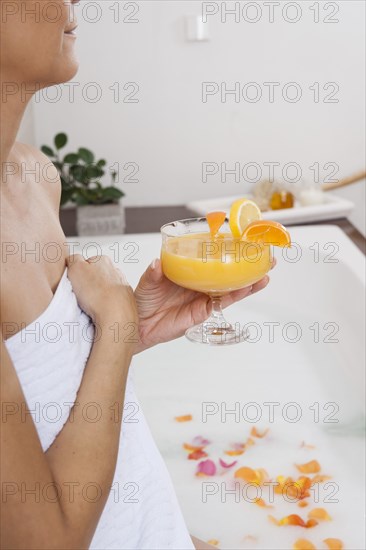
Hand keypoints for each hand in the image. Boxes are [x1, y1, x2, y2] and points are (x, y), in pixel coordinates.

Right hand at [66, 255, 137, 327]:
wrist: (116, 316)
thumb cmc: (97, 293)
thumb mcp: (76, 268)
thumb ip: (73, 259)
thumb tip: (73, 259)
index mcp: (103, 260)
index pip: (85, 262)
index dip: (77, 273)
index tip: (75, 282)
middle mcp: (116, 271)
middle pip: (96, 275)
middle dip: (88, 284)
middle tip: (81, 294)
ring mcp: (122, 286)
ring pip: (104, 288)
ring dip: (97, 294)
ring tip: (91, 304)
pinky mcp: (126, 301)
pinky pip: (111, 301)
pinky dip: (105, 304)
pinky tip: (100, 310)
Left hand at [134, 258, 274, 352]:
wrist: (138, 324)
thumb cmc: (143, 300)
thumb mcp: (148, 281)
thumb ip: (153, 272)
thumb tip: (157, 264)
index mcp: (189, 270)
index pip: (211, 259)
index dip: (227, 252)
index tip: (244, 242)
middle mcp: (199, 282)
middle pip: (227, 273)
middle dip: (247, 266)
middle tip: (266, 258)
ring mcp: (203, 297)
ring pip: (231, 288)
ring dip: (249, 282)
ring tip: (265, 274)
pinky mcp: (203, 311)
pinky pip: (222, 302)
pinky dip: (237, 295)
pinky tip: (248, 288)